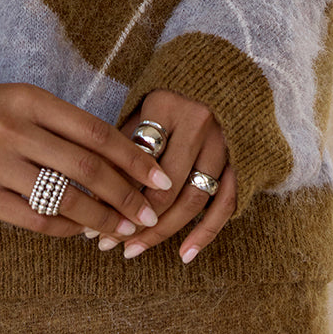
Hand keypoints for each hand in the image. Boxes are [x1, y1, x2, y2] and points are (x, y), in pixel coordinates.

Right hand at [0, 79, 174, 240]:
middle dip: (126, 195)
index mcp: (30, 100)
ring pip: (63, 198)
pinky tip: (80, 231)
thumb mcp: (22, 101)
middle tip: (149, 214)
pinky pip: (34, 219)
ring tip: (121, 229)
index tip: (160, 178)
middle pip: (86, 168)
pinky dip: (64, 228)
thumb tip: (118, 162)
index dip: (134, 158)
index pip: (96, 132)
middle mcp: (14, 130)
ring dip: (100, 219)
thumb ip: (64, 126)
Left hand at [109, 89, 237, 263]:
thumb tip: (92, 197)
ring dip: (163, 232)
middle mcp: (199, 124)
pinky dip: (206, 232)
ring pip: (193, 199)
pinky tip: (184, 255)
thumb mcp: (140, 110)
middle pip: (165, 185)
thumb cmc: (168, 99)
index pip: (137, 159)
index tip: (91, 219)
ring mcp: (224, 144)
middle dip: (135, 220)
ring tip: (133, 250)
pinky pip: (226, 203)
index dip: (113, 192)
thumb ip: (121, 147)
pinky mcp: (241, 161)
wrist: (218, 78)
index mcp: (167, 105)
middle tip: (109, 243)